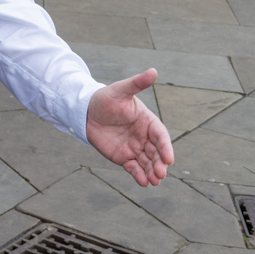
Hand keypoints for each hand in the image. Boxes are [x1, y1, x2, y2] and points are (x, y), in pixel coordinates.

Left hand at [86, 69, 173, 186]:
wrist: (86, 112)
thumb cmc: (105, 99)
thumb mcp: (120, 90)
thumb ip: (137, 83)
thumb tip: (153, 71)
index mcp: (148, 121)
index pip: (161, 136)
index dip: (166, 147)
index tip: (168, 158)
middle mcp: (144, 136)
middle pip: (156, 152)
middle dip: (160, 163)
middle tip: (161, 173)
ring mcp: (135, 148)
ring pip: (147, 162)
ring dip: (152, 171)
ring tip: (155, 181)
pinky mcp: (124, 157)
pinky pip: (134, 168)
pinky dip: (139, 175)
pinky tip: (143, 183)